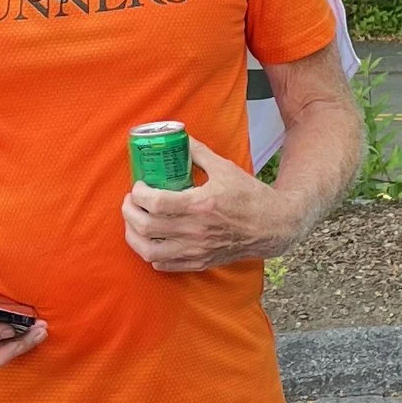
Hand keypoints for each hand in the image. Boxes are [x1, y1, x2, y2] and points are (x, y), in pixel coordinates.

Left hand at [121, 141, 280, 272]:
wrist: (272, 226)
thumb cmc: (249, 195)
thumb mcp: (224, 168)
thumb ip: (198, 152)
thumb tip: (177, 138)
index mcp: (200, 205)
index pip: (155, 203)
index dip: (138, 193)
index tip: (138, 186)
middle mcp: (196, 231)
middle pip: (146, 227)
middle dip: (129, 212)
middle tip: (130, 201)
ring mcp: (196, 250)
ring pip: (149, 251)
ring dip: (134, 236)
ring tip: (133, 222)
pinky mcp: (200, 262)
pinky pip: (164, 264)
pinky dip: (150, 254)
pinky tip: (151, 240)